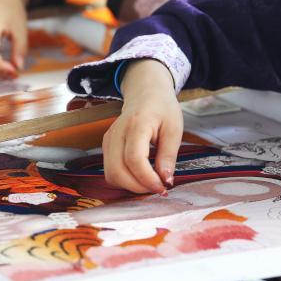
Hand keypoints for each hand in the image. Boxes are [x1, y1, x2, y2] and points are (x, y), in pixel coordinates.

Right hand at [102, 59, 182, 193]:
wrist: (146, 92)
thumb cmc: (162, 108)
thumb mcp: (174, 129)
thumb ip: (169, 156)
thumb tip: (165, 181)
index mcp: (137, 125)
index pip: (134, 159)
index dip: (147, 179)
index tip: (162, 187)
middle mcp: (117, 132)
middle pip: (117, 170)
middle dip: (138, 187)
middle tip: (158, 188)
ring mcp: (109, 139)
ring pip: (111, 174)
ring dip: (130, 186)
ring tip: (150, 182)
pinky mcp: (107, 146)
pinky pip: (110, 171)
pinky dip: (124, 180)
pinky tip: (140, 177)